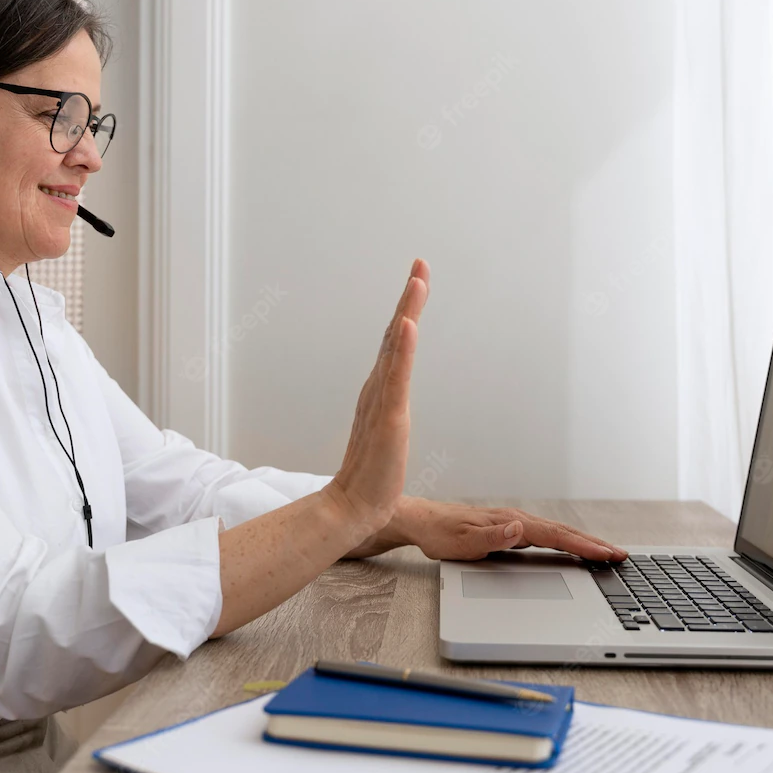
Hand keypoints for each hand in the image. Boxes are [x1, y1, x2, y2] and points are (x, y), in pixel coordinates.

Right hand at [323, 259, 430, 543]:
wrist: (353, 507)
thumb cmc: (371, 476)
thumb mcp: (386, 433)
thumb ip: (387, 412)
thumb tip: (391, 401)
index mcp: (380, 390)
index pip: (396, 342)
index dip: (407, 309)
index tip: (418, 278)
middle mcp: (377, 387)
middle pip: (395, 333)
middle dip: (410, 297)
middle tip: (420, 265)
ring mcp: (381, 400)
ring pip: (396, 347)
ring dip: (407, 310)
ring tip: (417, 280)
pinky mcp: (388, 417)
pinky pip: (396, 376)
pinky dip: (402, 348)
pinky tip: (408, 324)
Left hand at [351, 498, 627, 562]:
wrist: (419, 522)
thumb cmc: (439, 534)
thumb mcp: (464, 542)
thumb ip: (494, 538)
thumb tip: (521, 530)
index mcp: (511, 522)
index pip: (555, 535)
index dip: (583, 546)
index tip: (607, 554)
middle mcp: (515, 519)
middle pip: (561, 531)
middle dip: (591, 543)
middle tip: (619, 554)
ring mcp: (512, 523)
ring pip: (554, 532)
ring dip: (580, 541)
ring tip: (603, 551)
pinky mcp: (507, 529)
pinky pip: (542, 535)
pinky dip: (562, 541)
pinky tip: (567, 548)